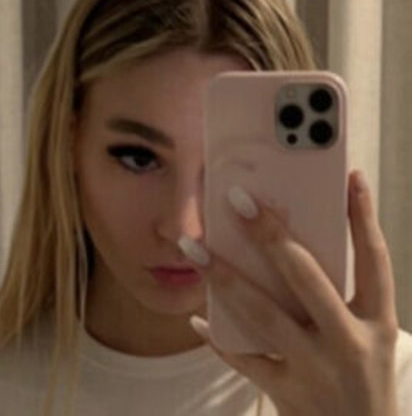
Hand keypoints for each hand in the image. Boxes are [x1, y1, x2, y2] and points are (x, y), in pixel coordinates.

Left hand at [179, 170, 398, 415]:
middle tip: (238, 200)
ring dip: (224, 277)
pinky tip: (196, 318)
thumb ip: (341, 294)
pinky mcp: (287, 394)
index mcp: (377, 321)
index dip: (363, 217)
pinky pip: (245, 360)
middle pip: (306, 276)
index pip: (374, 259)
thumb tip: (292, 243)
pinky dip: (219, 339)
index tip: (349, 178)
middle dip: (270, 235)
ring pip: (262, 314)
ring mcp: (315, 370)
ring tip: (194, 246)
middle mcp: (349, 343)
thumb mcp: (370, 334)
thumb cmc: (366, 376)